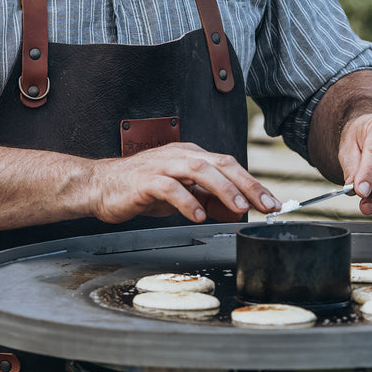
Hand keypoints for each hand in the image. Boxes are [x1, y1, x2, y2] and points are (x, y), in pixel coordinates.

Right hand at [85, 144, 282, 225]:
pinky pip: (169, 188)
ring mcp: (162, 166)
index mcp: (190, 155)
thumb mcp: (179, 192)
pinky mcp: (144, 181)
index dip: (253, 183)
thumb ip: (204, 196)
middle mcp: (179, 156)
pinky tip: (198, 215)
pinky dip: (187, 201)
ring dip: (223, 189)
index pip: (229, 165)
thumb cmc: (138, 188)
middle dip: (248, 185)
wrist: (99, 186)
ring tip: (239, 208)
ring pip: (199, 170)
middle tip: (266, 205)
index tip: (271, 202)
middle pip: (221, 164)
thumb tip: (232, 206)